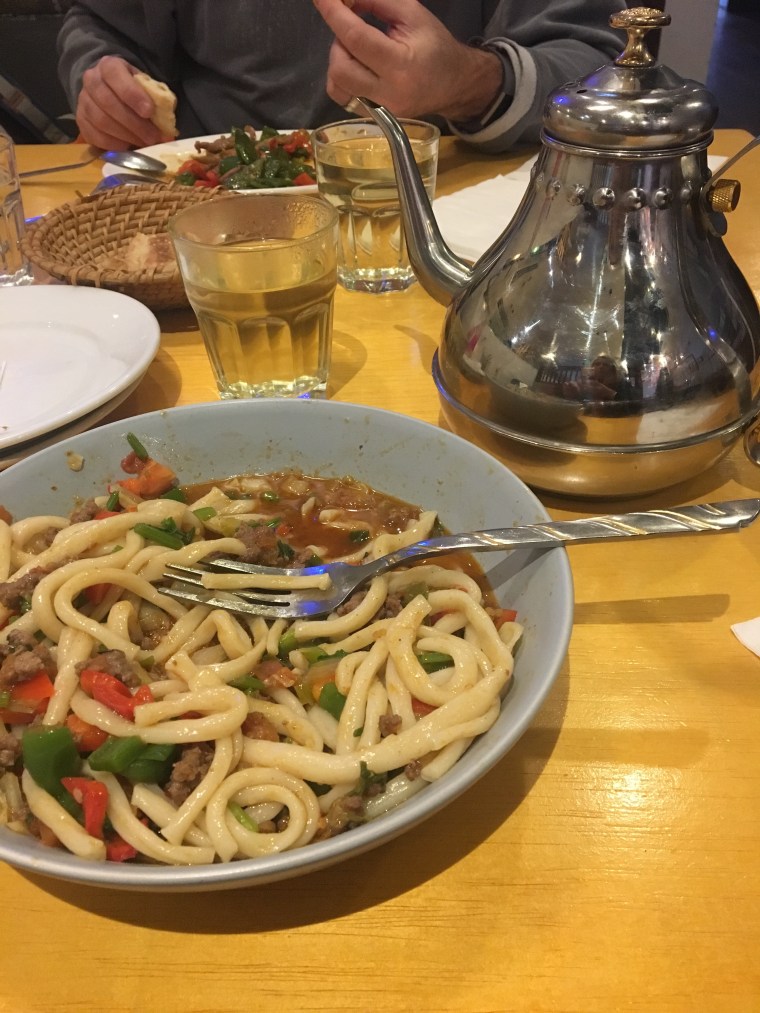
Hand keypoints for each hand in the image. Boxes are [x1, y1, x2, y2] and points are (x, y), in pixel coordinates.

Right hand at [75, 55, 167, 149]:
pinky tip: (127, 146)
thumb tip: (166, 128)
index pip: (116, 76)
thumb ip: (154, 100)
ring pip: (101, 121)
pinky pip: (95, 136)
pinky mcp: (81, 121)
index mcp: (108, 66)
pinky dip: (113, 144)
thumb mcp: (145, 86)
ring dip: (126, 136)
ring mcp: (83, 101)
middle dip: (134, 123)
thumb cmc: (133, 89)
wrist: (110, 89)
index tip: (148, 111)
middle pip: (108, 103)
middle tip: (152, 137)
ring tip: (143, 143)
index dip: (132, 94)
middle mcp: (91, 80)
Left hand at [313, 0, 502, 121]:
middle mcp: (389, 93)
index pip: (357, 38)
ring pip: (337, 85)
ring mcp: (381, 109)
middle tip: (353, 28)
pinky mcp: (376, 117)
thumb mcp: (412, 13)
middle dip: (339, 40)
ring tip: (357, 49)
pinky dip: (343, 77)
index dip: (334, 14)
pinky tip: (357, 66)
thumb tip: (344, 0)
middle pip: (340, 66)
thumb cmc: (435, 44)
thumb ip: (377, 2)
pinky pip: (344, 97)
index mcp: (402, 64)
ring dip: (339, 59)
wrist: (455, 84)